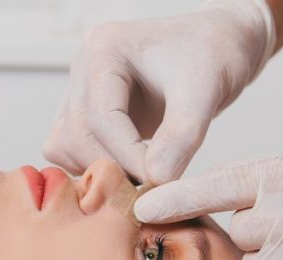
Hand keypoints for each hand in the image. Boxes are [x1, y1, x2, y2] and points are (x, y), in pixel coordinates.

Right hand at [43, 0, 274, 184]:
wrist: (217, 46)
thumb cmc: (214, 54)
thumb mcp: (206, 89)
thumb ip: (182, 135)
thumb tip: (157, 179)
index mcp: (105, 49)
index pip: (100, 117)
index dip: (126, 156)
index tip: (158, 181)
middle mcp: (82, 67)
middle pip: (75, 134)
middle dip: (111, 167)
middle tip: (148, 189)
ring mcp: (79, 90)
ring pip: (65, 146)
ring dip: (99, 170)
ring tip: (141, 180)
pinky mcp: (84, 112)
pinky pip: (71, 150)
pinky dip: (97, 166)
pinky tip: (130, 171)